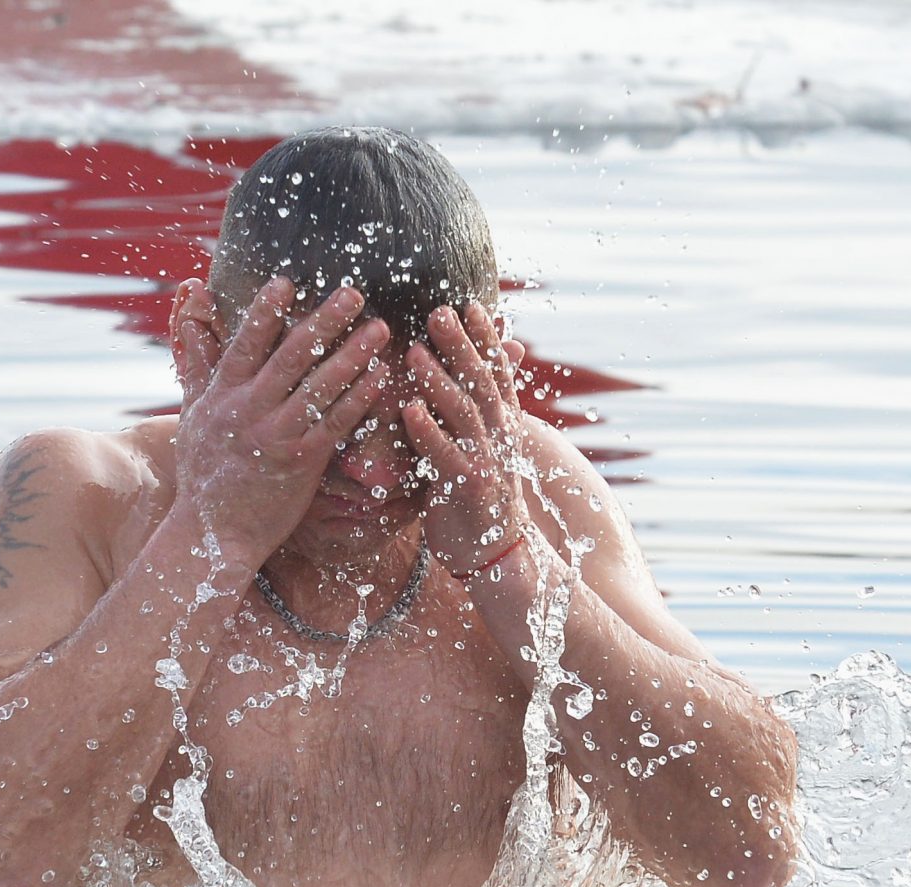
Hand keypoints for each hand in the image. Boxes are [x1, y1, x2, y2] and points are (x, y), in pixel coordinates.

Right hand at [169, 275, 392, 565]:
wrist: (212, 534)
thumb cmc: (204, 473)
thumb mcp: (192, 414)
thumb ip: (197, 362)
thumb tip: (190, 310)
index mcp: (221, 395)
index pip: (244, 343)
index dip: (265, 311)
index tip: (288, 281)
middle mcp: (248, 411)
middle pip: (291, 357)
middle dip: (324, 322)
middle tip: (354, 293)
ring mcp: (275, 436)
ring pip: (320, 387)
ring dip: (353, 355)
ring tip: (379, 329)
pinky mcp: (301, 463)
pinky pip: (335, 424)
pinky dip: (359, 398)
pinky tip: (380, 377)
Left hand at [401, 301, 537, 582]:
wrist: (497, 559)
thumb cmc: (479, 502)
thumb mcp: (484, 452)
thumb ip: (476, 416)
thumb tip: (472, 384)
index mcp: (502, 427)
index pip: (497, 373)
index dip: (486, 339)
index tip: (469, 304)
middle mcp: (499, 439)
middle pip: (482, 383)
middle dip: (462, 346)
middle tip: (439, 311)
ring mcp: (486, 463)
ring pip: (465, 414)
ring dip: (440, 380)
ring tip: (415, 351)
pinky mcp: (468, 490)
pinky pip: (445, 456)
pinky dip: (428, 431)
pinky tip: (408, 409)